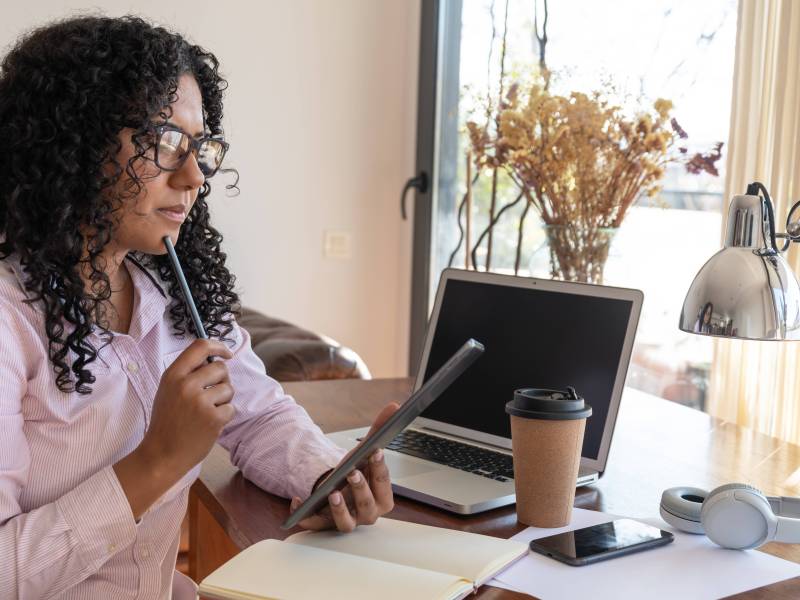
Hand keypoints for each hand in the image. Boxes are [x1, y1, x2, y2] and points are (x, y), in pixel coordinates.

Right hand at [140, 339, 235, 477]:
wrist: (162, 454)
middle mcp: (186, 385)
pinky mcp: (213, 418)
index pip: (200, 346)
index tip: (227, 354)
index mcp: (173, 375)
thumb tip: (215, 360)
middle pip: (220, 368)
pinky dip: (224, 416)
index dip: (218, 346)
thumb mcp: (168, 390)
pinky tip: (209, 424)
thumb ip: (188, 374)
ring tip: (207, 412)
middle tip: (212, 395)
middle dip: (222, 380)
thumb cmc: (167, 422)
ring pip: (228, 388)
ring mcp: (200, 401)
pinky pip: (231, 408)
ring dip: (224, 400)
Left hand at [289, 402, 399, 531]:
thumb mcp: (365, 453)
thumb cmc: (356, 474)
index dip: (380, 468)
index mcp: (382, 498)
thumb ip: (379, 431)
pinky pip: (315, 524)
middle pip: (368, 506)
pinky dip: (307, 516)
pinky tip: (298, 501)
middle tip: (352, 473)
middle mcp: (367, 513)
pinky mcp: (325, 524)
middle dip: (361, 489)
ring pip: (346, 523)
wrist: (338, 493)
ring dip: (340, 510)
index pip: (384, 484)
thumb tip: (394, 406)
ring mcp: (347, 521)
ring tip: (332, 494)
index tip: (376, 452)